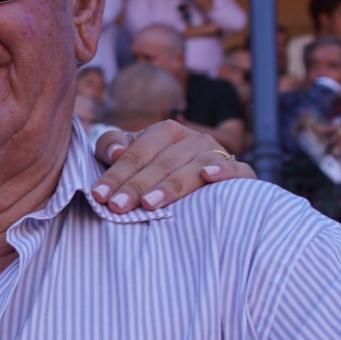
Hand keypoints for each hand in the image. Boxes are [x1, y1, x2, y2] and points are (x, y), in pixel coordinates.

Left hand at [92, 121, 253, 212]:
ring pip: (192, 169)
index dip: (116, 174)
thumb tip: (115, 152)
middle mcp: (193, 139)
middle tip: (117, 207)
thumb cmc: (154, 169)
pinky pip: (237, 170)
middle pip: (162, 164)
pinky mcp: (240, 172)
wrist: (200, 180)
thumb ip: (111, 146)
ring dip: (170, 186)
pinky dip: (224, 171)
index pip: (137, 154)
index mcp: (166, 132)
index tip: (99, 196)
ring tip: (149, 204)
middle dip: (136, 186)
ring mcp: (217, 154)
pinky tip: (209, 176)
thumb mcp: (131, 155)